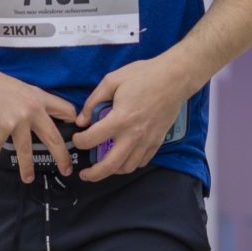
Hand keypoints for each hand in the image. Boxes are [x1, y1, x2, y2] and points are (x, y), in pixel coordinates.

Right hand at [0, 55, 80, 183]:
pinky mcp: (0, 126)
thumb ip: (32, 103)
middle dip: (62, 156)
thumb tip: (39, 118)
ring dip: (27, 167)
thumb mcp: (21, 89)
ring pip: (26, 149)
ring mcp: (17, 119)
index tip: (78, 134)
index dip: (74, 121)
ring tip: (28, 179)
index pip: (66, 110)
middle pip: (54, 136)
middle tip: (66, 170)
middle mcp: (32, 109)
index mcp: (39, 98)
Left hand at [71, 54, 199, 182]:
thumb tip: (82, 120)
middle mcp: (133, 135)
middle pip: (110, 165)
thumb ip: (93, 101)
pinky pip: (141, 162)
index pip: (92, 139)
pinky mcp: (157, 142)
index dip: (79, 141)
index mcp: (120, 118)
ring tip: (104, 166)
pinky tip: (123, 158)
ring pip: (127, 167)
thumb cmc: (144, 76)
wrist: (174, 79)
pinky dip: (129, 164)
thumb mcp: (112, 81)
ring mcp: (147, 141)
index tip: (77, 138)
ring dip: (112, 171)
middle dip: (94, 174)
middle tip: (85, 174)